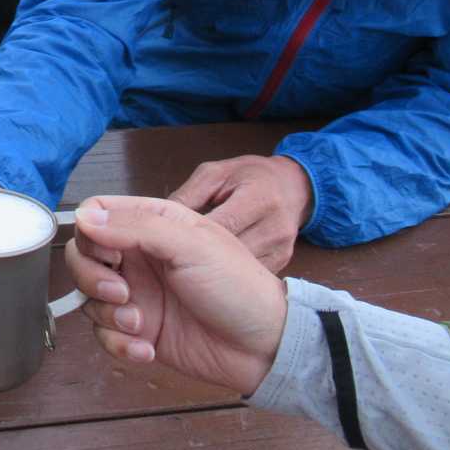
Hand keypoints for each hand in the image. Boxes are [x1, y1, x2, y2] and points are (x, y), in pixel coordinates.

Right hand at [67, 195, 287, 395]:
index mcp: (153, 225)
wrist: (264, 347)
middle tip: (121, 292)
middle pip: (83, 257)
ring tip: (140, 325)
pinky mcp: (138, 331)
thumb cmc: (238, 286)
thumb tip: (84, 217)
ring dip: (107, 314)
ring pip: (89, 298)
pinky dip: (117, 344)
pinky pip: (104, 335)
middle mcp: (139, 258)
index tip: (107, 253)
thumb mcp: (191, 245)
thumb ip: (136, 227)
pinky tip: (145, 349)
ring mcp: (137, 295)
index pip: (97, 213)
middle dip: (91, 277)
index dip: (90, 232)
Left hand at [168, 155, 312, 271]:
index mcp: (259, 197)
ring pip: (237, 269)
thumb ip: (188, 194)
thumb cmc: (248, 176)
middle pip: (229, 252)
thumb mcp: (215, 174)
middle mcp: (275, 226)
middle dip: (198, 256)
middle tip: (168, 260)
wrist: (293, 186)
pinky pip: (247, 275)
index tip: (164, 244)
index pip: (221, 225)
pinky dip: (227, 275)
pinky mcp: (282, 263)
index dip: (191, 237)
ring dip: (211, 270)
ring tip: (185, 268)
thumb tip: (156, 218)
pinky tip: (209, 271)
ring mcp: (281, 249)